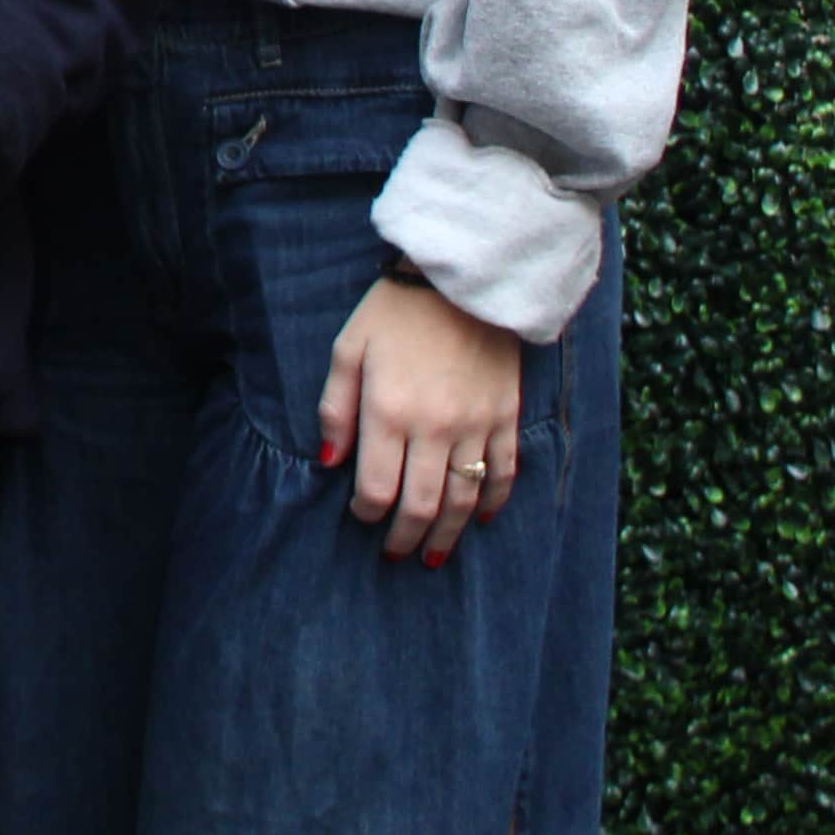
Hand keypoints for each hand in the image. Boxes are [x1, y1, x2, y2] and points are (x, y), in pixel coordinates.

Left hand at [321, 272, 525, 563]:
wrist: (464, 280)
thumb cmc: (395, 312)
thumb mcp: (348, 349)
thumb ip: (335, 409)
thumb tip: (328, 463)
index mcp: (388, 411)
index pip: (376, 487)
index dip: (367, 513)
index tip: (361, 516)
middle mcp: (434, 427)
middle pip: (422, 505)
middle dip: (405, 537)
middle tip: (395, 554)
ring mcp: (476, 425)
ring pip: (464, 500)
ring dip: (448, 535)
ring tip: (433, 554)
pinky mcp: (506, 417)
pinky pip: (503, 474)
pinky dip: (491, 503)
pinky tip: (478, 520)